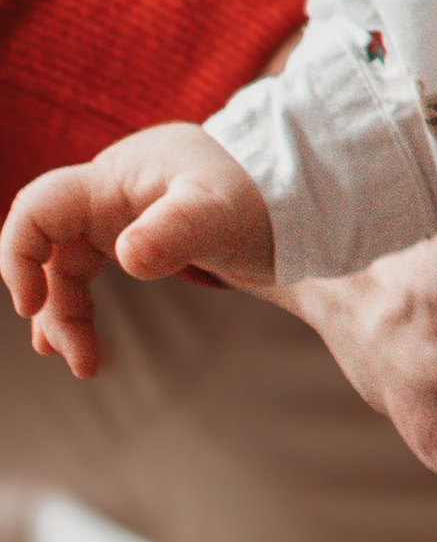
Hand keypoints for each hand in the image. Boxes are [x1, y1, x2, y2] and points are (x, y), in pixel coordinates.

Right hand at [3, 122, 277, 377]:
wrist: (302, 197)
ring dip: (66, 316)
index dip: (18, 253)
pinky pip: (88, 273)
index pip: (39, 207)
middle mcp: (111, 192)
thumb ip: (178, 230)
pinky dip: (81, 308)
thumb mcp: (222, 214)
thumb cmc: (262, 196)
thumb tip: (127, 257)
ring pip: (66, 267)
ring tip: (86, 365)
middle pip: (49, 247)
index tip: (31, 305)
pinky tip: (79, 342)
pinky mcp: (140, 236)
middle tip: (79, 358)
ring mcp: (123, 214)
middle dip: (52, 304)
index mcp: (117, 176)